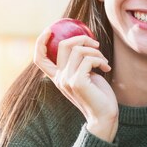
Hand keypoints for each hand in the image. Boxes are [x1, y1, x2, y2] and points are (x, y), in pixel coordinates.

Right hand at [33, 27, 118, 141]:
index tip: (51, 29)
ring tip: (104, 61)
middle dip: (81, 38)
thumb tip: (84, 40)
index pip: (39, 59)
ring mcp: (67, 80)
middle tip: (96, 43)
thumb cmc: (98, 95)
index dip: (41, 42)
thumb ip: (80, 62)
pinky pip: (89, 59)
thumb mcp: (86, 75)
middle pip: (62, 45)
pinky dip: (100, 60)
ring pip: (79, 50)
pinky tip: (106, 68)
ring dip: (96, 51)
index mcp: (58, 77)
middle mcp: (59, 78)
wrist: (104, 116)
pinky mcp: (77, 82)